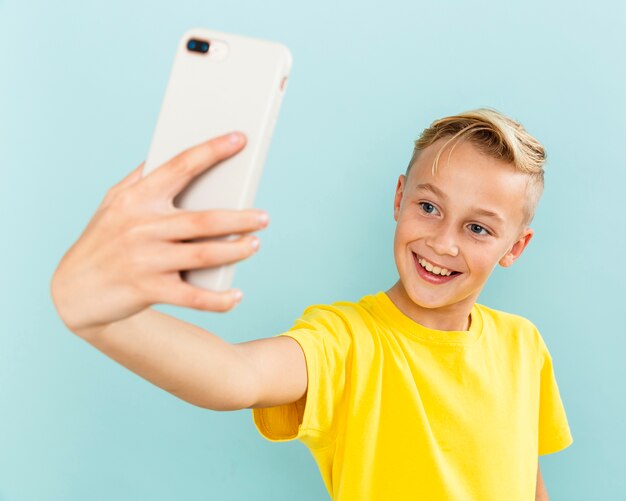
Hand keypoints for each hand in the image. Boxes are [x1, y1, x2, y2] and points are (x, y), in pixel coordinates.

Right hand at [50, 131, 267, 335]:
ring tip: (255, 244)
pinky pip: (193, 297)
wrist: (74, 291)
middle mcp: (141, 227)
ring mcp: (146, 260)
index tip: (239, 139)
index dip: (212, 151)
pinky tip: (235, 295)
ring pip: (203, 256)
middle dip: (240, 218)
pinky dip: (219, 299)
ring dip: (236, 251)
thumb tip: (169, 152)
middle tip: (263, 217)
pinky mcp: (149, 290)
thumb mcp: (112, 203)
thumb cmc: (102, 240)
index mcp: (136, 198)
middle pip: (202, 220)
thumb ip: (140, 178)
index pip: (180, 167)